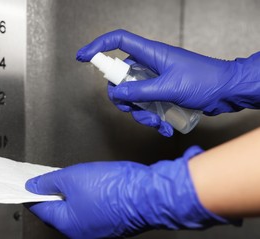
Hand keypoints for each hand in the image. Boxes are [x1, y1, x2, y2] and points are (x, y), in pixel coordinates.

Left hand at [25, 146, 235, 238]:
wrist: (149, 194)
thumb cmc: (113, 188)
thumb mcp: (73, 177)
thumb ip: (49, 182)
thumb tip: (33, 186)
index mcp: (68, 225)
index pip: (41, 209)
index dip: (32, 193)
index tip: (25, 184)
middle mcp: (81, 233)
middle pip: (57, 211)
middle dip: (52, 193)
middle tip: (48, 176)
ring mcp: (98, 230)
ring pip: (75, 211)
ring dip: (70, 196)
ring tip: (70, 177)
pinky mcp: (111, 224)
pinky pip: (91, 211)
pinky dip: (85, 200)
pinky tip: (89, 186)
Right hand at [77, 30, 259, 133]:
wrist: (227, 92)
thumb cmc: (205, 81)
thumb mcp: (169, 87)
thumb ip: (140, 91)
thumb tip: (116, 93)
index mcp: (150, 54)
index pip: (118, 41)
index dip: (98, 46)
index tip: (83, 58)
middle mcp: (149, 66)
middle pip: (120, 78)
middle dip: (123, 99)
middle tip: (133, 109)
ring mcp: (154, 80)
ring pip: (132, 97)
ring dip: (140, 114)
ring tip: (156, 122)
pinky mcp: (160, 94)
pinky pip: (145, 106)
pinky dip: (151, 118)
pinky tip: (163, 126)